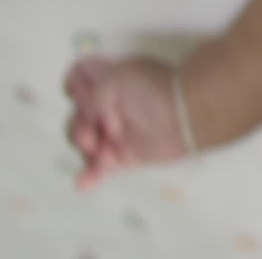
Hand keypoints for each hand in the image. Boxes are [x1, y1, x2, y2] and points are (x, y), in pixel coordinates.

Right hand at [64, 55, 190, 189]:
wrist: (186, 117)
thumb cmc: (158, 91)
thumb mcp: (119, 79)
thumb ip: (93, 95)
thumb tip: (89, 117)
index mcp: (108, 81)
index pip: (79, 78)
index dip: (75, 88)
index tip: (83, 96)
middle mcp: (110, 106)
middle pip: (76, 118)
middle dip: (78, 128)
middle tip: (93, 136)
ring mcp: (117, 132)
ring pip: (85, 145)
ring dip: (88, 152)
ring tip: (106, 155)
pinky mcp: (126, 155)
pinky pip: (101, 168)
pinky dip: (91, 175)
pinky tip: (85, 182)